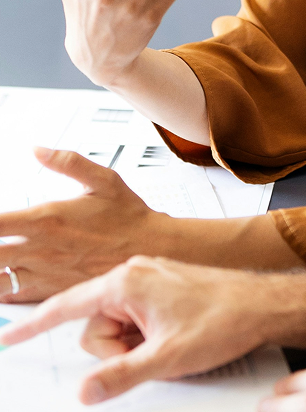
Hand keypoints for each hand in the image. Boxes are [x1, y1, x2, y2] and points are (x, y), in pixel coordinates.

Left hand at [0, 147, 162, 302]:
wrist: (150, 249)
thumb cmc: (128, 216)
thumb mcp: (104, 179)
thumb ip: (68, 162)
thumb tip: (37, 149)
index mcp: (47, 219)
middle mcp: (39, 249)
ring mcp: (41, 273)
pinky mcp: (48, 290)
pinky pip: (9, 296)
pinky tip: (1, 275)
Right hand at [0, 256, 267, 404]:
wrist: (262, 305)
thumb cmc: (224, 318)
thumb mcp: (166, 357)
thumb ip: (120, 377)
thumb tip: (86, 391)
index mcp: (128, 281)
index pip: (67, 305)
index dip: (35, 323)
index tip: (9, 334)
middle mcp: (136, 273)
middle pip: (94, 325)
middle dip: (114, 350)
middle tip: (149, 353)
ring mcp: (151, 279)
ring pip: (115, 326)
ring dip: (133, 345)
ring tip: (167, 343)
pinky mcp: (163, 288)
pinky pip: (135, 319)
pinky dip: (144, 335)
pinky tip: (171, 336)